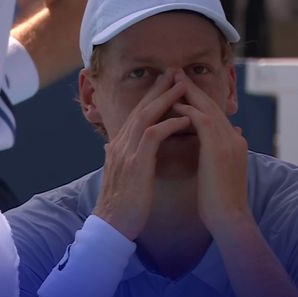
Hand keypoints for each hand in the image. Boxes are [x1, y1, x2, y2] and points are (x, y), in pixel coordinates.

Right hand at [94, 69, 190, 239]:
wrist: (112, 224)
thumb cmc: (122, 205)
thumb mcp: (119, 175)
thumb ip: (120, 158)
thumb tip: (115, 146)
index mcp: (117, 147)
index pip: (136, 115)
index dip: (151, 98)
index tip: (165, 84)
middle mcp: (119, 144)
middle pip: (141, 108)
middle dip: (158, 89)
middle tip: (174, 72)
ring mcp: (126, 152)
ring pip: (146, 116)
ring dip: (166, 99)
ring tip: (182, 86)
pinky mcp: (136, 163)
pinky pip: (153, 135)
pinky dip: (169, 124)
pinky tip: (184, 118)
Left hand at [171, 70, 250, 229]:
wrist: (228, 218)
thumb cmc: (217, 200)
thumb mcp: (216, 171)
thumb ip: (213, 153)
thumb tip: (208, 143)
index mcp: (232, 141)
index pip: (212, 112)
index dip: (195, 98)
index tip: (178, 86)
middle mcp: (233, 137)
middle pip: (211, 104)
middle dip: (191, 88)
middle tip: (174, 72)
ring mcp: (228, 141)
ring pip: (207, 108)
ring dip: (188, 93)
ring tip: (171, 80)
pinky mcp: (219, 149)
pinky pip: (203, 122)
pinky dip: (188, 111)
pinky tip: (173, 105)